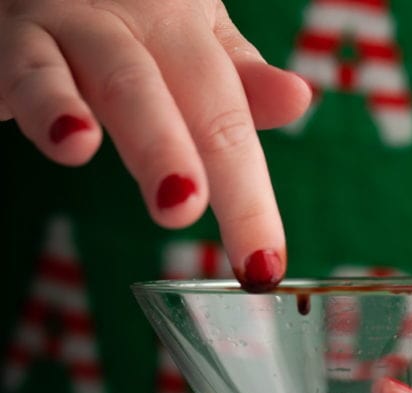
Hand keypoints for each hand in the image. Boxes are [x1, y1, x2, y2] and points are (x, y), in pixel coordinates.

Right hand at [0, 0, 310, 288]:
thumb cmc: (108, 16)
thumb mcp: (177, 39)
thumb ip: (233, 77)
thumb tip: (299, 99)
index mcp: (188, 27)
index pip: (235, 115)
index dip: (254, 197)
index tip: (267, 265)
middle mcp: (141, 20)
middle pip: (201, 100)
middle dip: (227, 177)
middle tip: (247, 253)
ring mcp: (78, 25)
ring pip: (125, 82)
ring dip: (156, 144)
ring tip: (178, 204)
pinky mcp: (14, 39)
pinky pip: (33, 72)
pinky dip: (52, 106)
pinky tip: (72, 141)